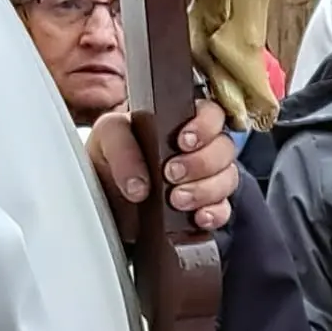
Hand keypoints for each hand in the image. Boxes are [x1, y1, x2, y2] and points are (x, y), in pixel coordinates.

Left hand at [89, 99, 237, 239]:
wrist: (104, 195)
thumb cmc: (110, 157)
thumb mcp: (107, 137)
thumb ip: (122, 149)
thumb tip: (140, 185)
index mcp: (182, 121)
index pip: (212, 113)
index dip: (206, 126)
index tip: (183, 142)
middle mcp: (201, 147)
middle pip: (225, 148)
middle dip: (201, 163)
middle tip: (171, 173)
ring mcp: (207, 178)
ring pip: (228, 178)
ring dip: (205, 190)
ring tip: (176, 200)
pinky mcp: (205, 206)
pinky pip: (223, 209)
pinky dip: (213, 213)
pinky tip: (197, 216)